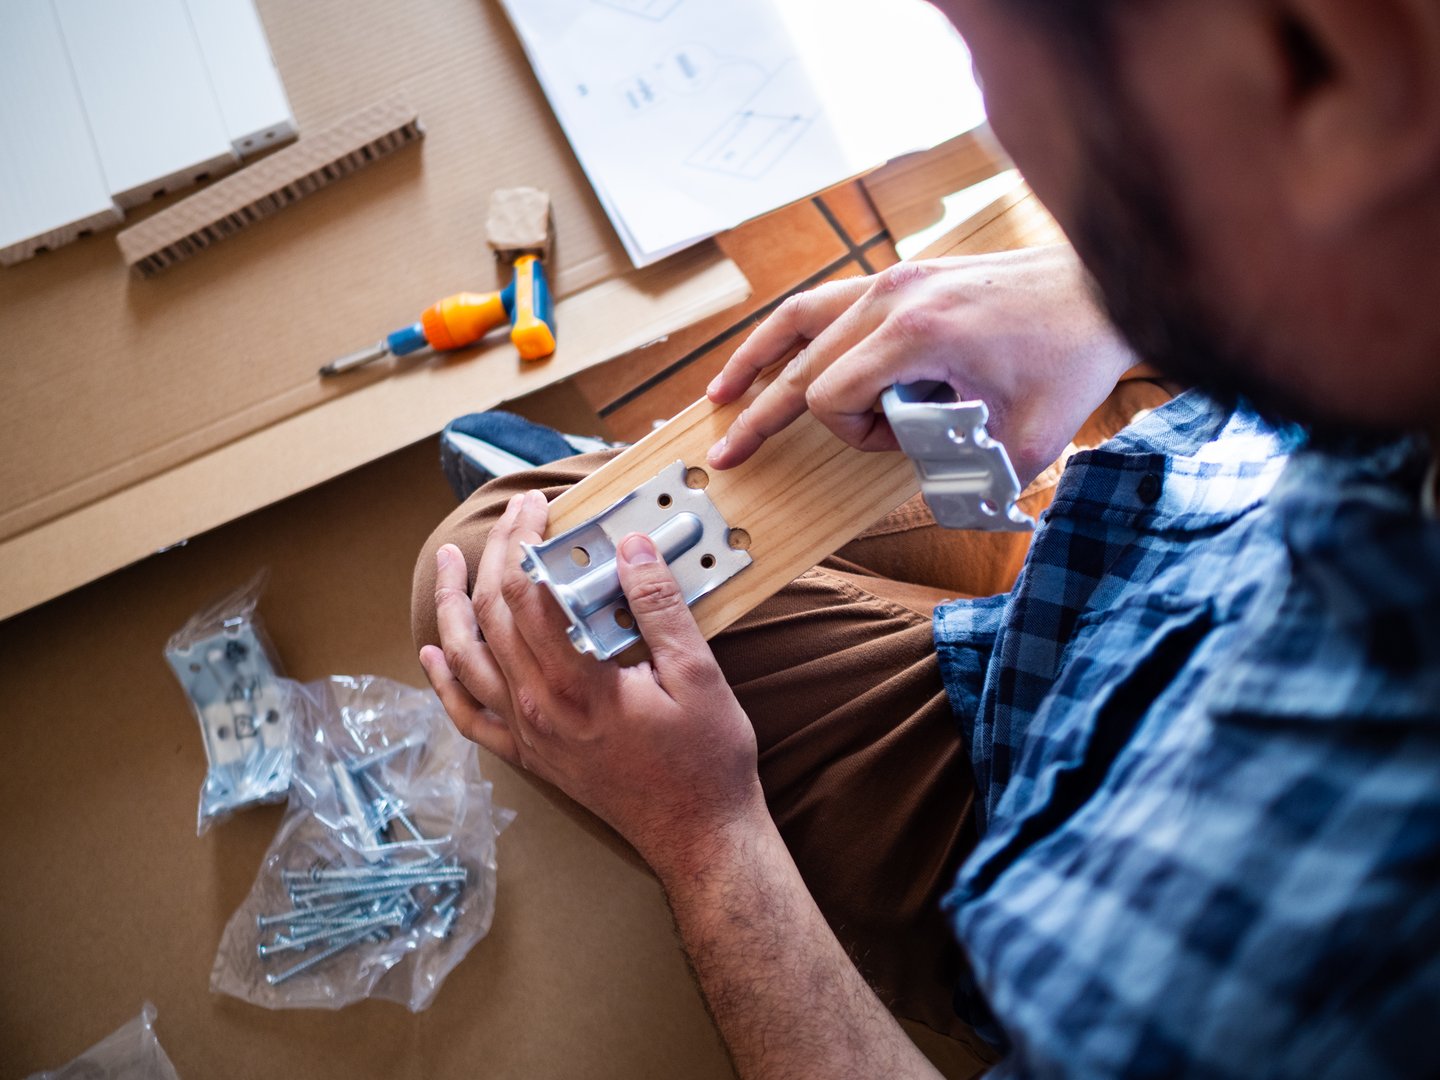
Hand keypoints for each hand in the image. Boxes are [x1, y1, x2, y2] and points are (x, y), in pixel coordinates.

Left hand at [418, 490, 764, 869]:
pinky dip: (445, 683)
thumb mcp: (698, 676)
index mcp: (575, 685)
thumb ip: (659, 608)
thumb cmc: (705, 760)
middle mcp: (537, 710)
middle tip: (511, 515)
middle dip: (494, 555)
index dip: (523, 541)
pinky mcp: (530, 757)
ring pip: (467, 660)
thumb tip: (632, 547)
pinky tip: (434, 654)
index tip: (537, 507)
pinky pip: (470, 717)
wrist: (698, 836)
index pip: (526, 594)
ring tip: (449, 563)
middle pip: (492, 616)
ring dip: (451, 606)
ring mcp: (528, 737)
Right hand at [705, 244, 1136, 486]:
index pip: (830, 395)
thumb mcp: (1028, 437)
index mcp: (916, 333)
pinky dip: (788, 333)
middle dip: (771, 416)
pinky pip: (824, 303)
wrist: (1100, 289)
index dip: (850, 436)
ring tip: (720, 396)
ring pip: (796, 322)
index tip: (900, 442)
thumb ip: (976, 480)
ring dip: (755, 363)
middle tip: (727, 455)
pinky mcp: (900, 277)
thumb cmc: (1069, 356)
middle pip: (803, 364)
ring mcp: (892, 280)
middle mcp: (892, 298)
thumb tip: (930, 503)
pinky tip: (763, 354)